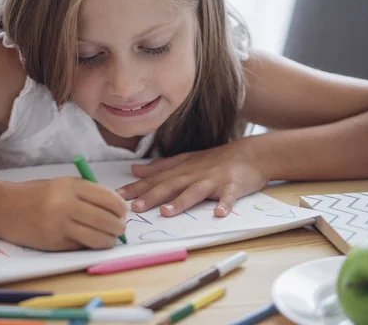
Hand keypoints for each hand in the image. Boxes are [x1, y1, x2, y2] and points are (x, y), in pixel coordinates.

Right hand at [0, 177, 126, 250]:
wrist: (4, 207)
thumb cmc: (36, 194)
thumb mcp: (61, 184)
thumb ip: (86, 193)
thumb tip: (115, 209)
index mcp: (70, 186)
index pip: (108, 199)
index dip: (120, 209)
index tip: (122, 213)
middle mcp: (66, 204)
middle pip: (106, 220)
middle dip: (119, 227)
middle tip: (120, 229)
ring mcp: (59, 225)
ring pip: (98, 237)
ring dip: (109, 240)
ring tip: (110, 239)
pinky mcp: (54, 243)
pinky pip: (82, 246)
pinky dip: (91, 246)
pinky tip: (91, 242)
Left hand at [117, 140, 268, 216]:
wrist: (250, 154)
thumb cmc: (215, 159)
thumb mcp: (185, 160)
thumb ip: (160, 167)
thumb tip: (134, 170)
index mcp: (182, 169)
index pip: (155, 179)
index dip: (136, 188)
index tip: (117, 196)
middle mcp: (194, 173)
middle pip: (170, 185)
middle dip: (151, 196)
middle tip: (134, 207)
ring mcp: (214, 180)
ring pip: (195, 191)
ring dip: (181, 201)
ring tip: (166, 212)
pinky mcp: (233, 186)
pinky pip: (228, 196)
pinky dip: (225, 204)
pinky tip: (219, 213)